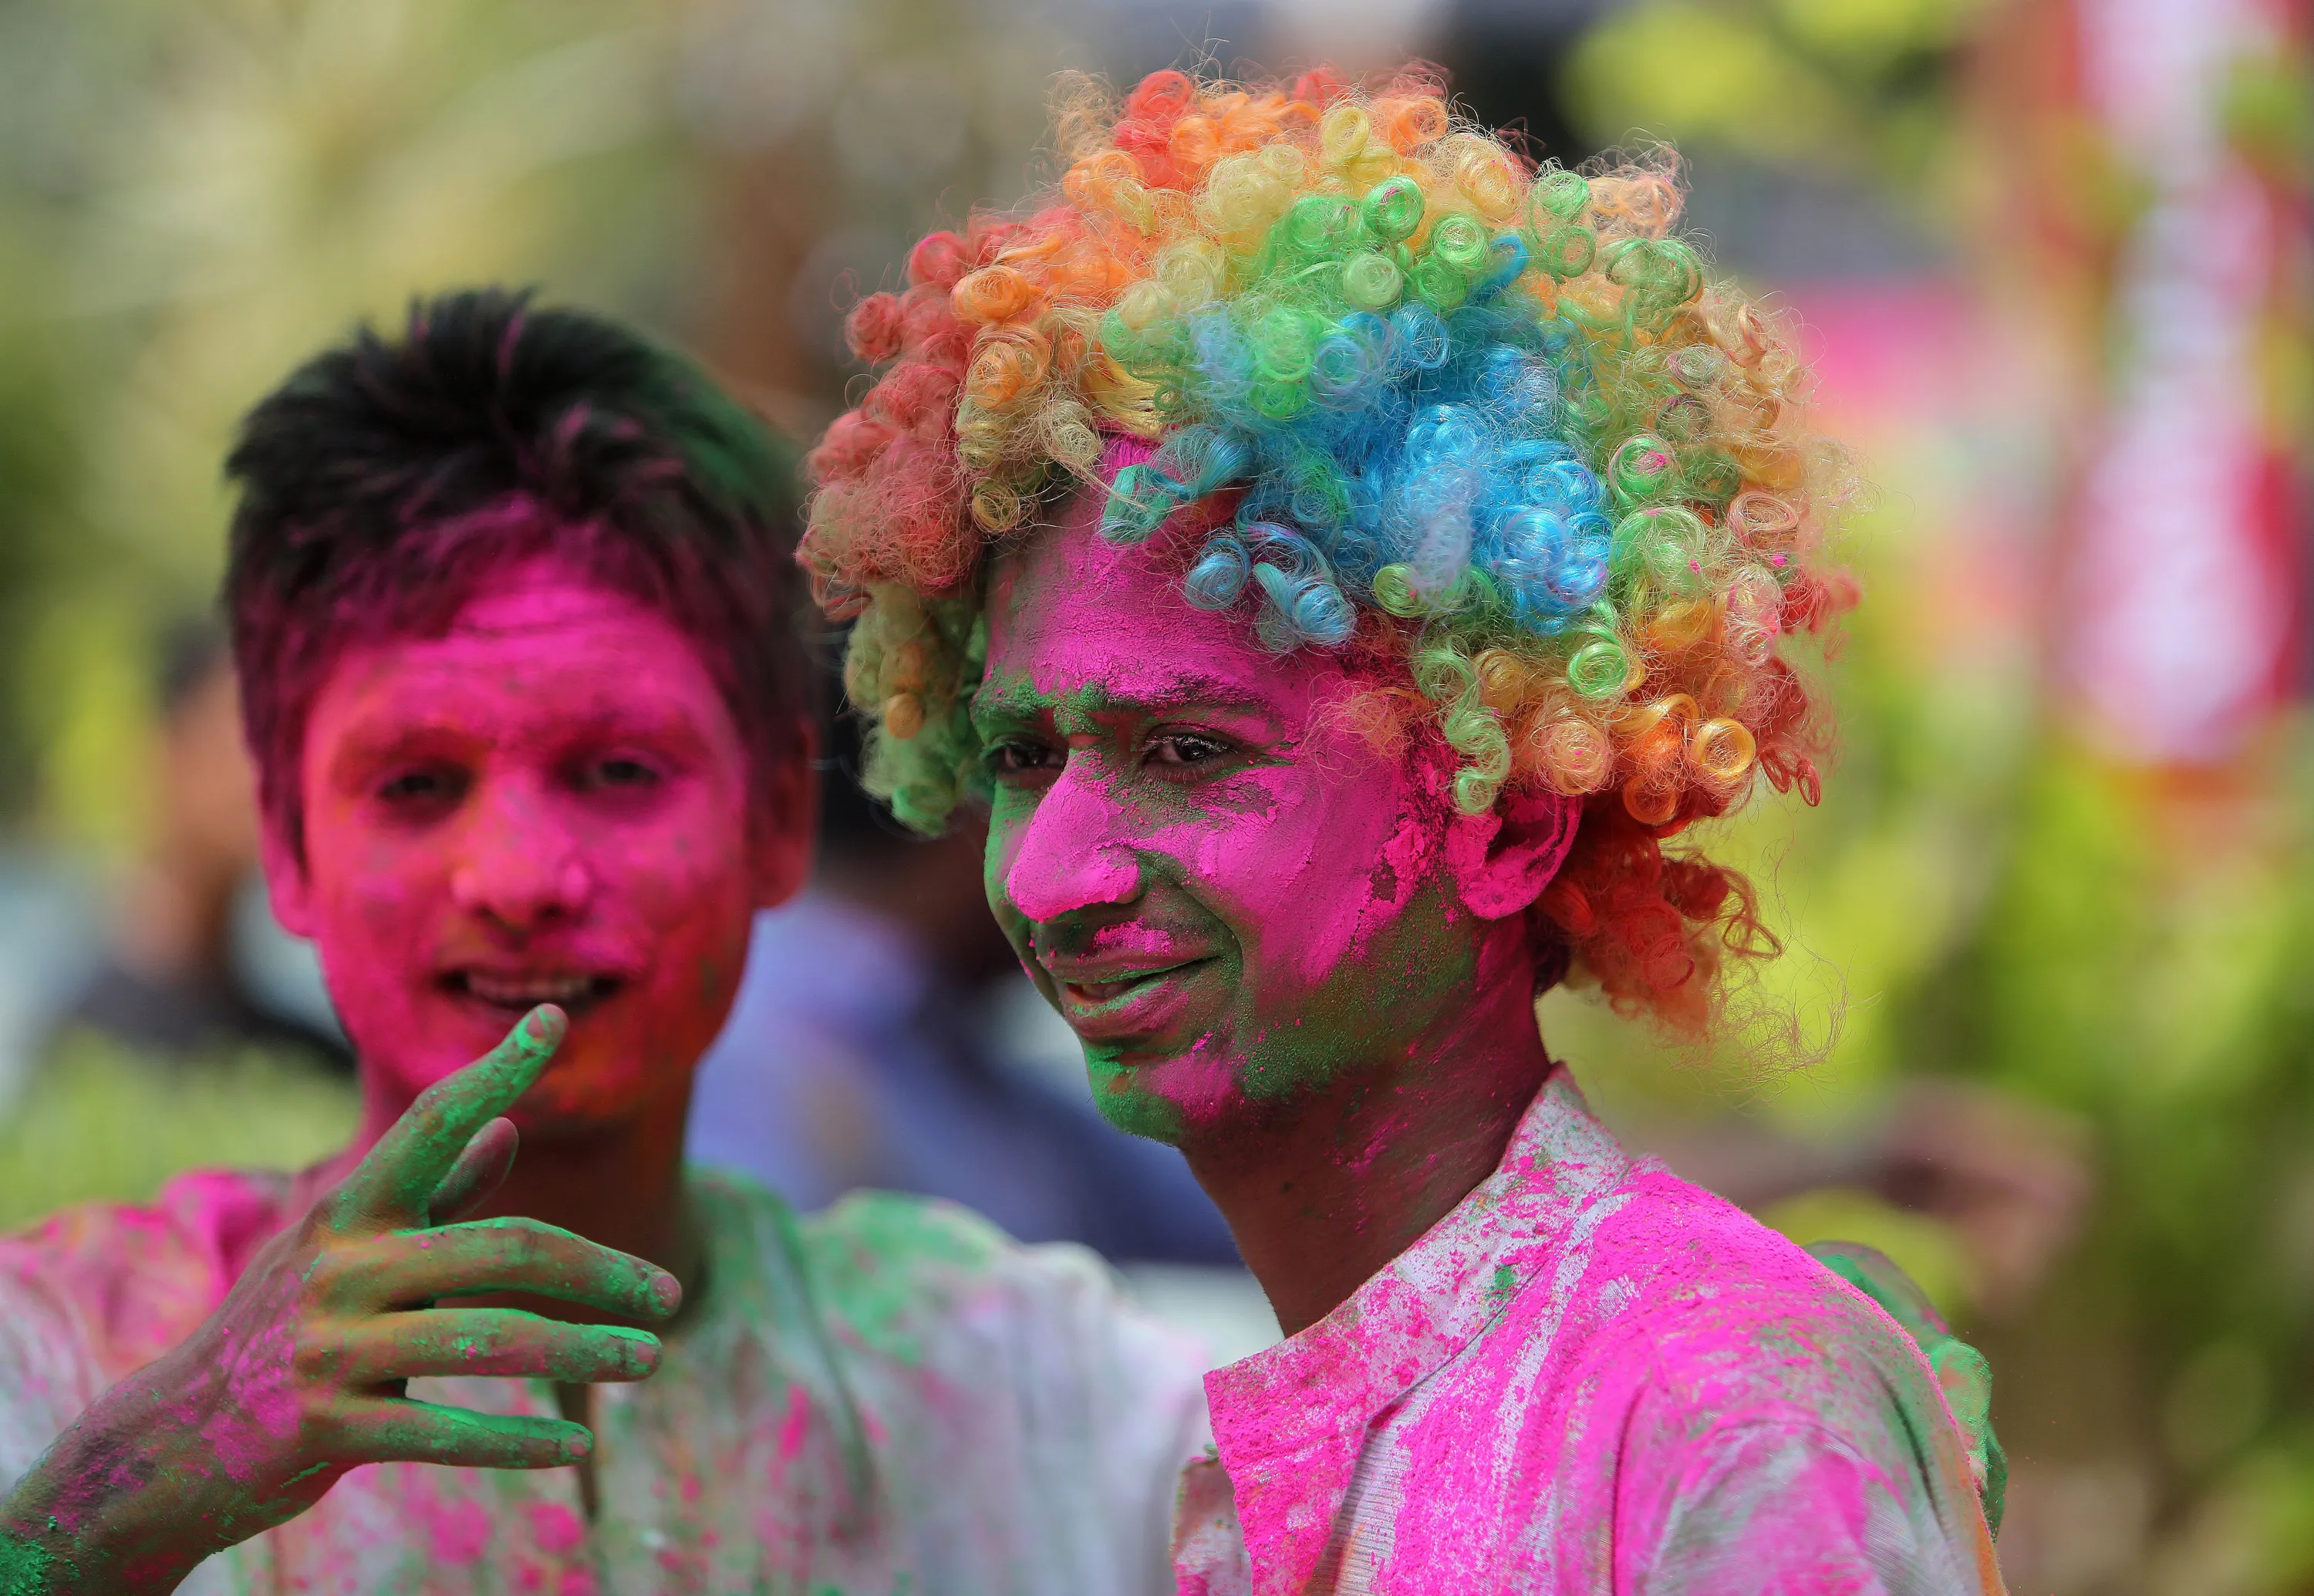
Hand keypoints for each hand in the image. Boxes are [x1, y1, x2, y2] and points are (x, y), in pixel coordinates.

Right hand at [0, 1006, 680, 1593]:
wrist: (167, 1442)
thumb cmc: (284, 1330)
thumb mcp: (352, 1253)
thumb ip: (435, 1195)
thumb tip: (510, 1127)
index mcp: (350, 1211)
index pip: (431, 1123)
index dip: (495, 1071)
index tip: (552, 1016)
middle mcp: (339, 1268)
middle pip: (501, 1253)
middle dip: (601, 1273)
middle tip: (669, 1295)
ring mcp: (329, 1349)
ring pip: (487, 1344)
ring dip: (583, 1353)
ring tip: (652, 1359)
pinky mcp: (325, 1427)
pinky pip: (443, 1432)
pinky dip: (515, 1440)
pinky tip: (576, 1445)